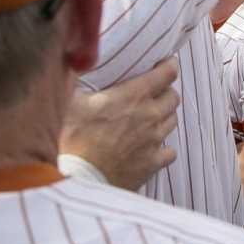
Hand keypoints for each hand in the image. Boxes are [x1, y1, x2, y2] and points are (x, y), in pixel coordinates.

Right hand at [61, 59, 179, 189]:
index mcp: (132, 96)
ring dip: (164, 116)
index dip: (168, 66)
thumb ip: (79, 81)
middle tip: (153, 93)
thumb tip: (77, 63)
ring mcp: (154, 141)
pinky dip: (163, 148)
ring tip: (149, 118)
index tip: (165, 65)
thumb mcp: (70, 102)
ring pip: (173, 121)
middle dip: (165, 91)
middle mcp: (149, 116)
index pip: (167, 73)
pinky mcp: (152, 163)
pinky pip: (170, 152)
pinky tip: (151, 147)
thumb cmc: (71, 139)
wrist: (77, 179)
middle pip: (173, 97)